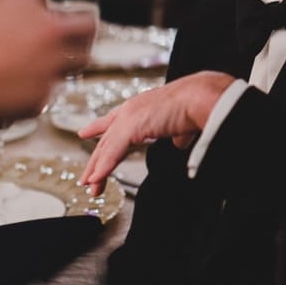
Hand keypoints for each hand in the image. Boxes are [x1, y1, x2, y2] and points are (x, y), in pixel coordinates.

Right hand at [0, 0, 97, 128]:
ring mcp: (48, 63)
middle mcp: (45, 28)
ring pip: (78, 61)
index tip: (23, 9)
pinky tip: (18, 95)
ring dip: (68, 62)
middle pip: (84, 25)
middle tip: (75, 33)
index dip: (28, 3)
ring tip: (58, 65)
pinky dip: (35, 95)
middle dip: (80, 29)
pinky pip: (46, 94)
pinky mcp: (42, 96)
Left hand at [77, 71, 234, 195]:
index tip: (85, 133)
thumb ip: (177, 134)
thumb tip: (179, 142)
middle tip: (87, 176)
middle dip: (96, 160)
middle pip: (106, 138)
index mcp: (142, 106)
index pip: (114, 119)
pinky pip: (112, 153)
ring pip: (106, 148)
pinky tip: (96, 180)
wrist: (200, 98)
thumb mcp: (182, 123)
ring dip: (98, 170)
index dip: (99, 127)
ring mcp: (129, 117)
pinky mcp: (129, 127)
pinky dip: (103, 168)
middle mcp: (131, 109)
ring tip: (90, 186)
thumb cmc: (196, 104)